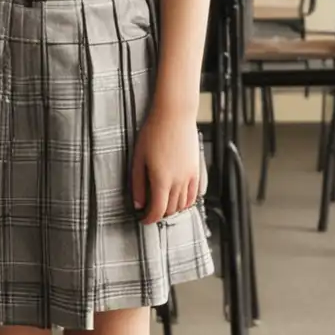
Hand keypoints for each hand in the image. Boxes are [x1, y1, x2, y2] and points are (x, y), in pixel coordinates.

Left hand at [131, 102, 201, 225]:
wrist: (175, 115)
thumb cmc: (153, 132)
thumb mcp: (138, 158)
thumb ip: (138, 183)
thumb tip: (138, 203)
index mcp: (161, 180)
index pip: (158, 210)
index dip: (149, 219)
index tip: (143, 219)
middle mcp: (178, 181)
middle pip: (171, 209)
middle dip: (159, 214)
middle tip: (149, 212)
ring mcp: (190, 176)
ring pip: (183, 204)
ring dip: (173, 209)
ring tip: (163, 206)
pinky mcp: (196, 170)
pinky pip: (194, 194)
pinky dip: (187, 202)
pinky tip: (179, 200)